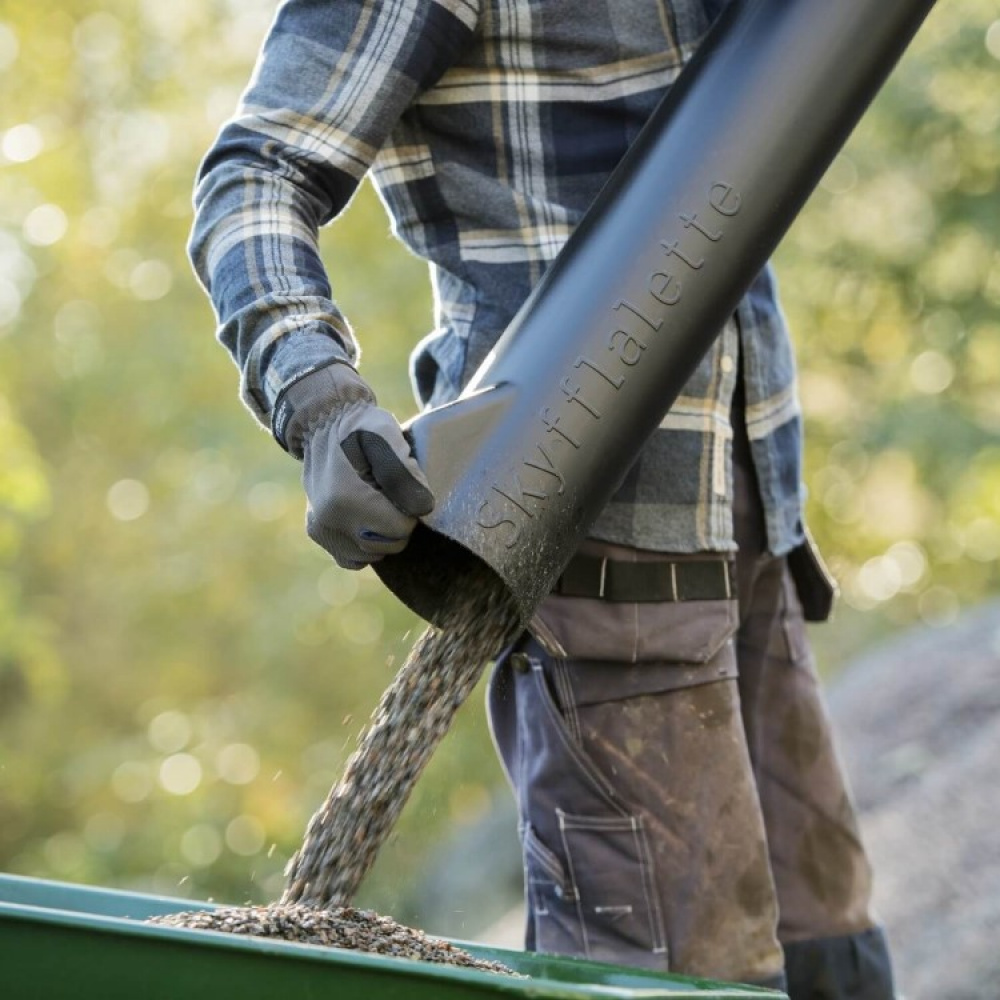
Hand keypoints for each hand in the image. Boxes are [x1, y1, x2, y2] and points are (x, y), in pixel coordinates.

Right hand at [274, 363, 433, 568]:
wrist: (324, 422)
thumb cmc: (362, 428)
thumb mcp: (388, 438)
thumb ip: (405, 475)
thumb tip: (422, 509)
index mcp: (347, 498)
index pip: (401, 528)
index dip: (409, 507)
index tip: (402, 485)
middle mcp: (329, 520)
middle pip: (388, 544)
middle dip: (396, 521)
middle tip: (388, 491)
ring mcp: (321, 529)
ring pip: (372, 554)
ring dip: (382, 533)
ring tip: (375, 500)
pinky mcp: (317, 533)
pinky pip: (352, 557)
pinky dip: (363, 543)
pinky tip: (365, 518)